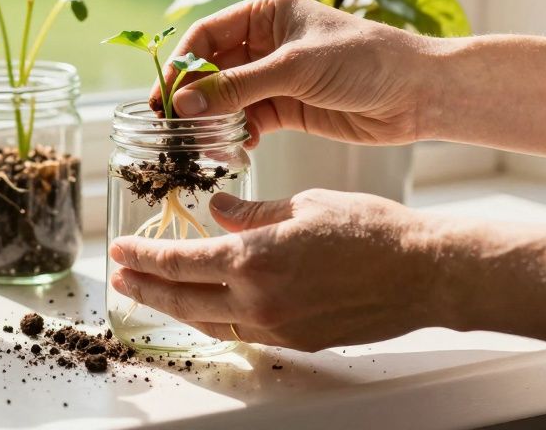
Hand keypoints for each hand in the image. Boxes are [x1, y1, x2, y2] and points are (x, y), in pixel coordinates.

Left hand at [108, 188, 443, 351]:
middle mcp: (258, 302)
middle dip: (146, 287)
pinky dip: (216, 320)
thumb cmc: (372, 230)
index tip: (119, 248)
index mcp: (253, 261)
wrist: (426, 273)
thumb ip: (250, 211)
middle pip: (183, 299)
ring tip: (153, 293)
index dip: (143, 255)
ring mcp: (278, 328)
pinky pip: (242, 333)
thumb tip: (217, 210)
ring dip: (176, 308)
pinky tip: (208, 308)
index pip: (179, 262)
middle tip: (120, 277)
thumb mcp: (302, 205)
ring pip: (209, 322)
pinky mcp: (299, 340)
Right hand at [155, 0, 438, 146]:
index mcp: (264, 12)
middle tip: (172, 129)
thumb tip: (182, 104)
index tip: (162, 101)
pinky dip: (236, 135)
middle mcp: (264, 41)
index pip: (205, 36)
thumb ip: (236, 86)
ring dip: (212, 121)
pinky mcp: (287, 107)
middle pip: (210, 69)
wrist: (418, 93)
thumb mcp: (293, 68)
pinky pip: (247, 120)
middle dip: (192, 98)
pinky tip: (236, 149)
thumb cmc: (363, 60)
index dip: (181, 67)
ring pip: (226, 99)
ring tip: (199, 145)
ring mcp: (274, 76)